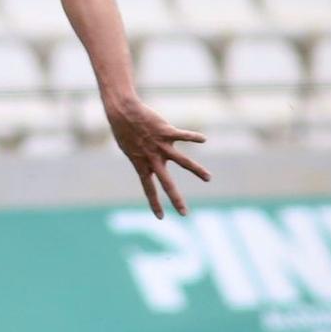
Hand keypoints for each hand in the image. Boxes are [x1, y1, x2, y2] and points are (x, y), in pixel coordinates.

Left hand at [104, 95, 209, 218]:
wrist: (122, 113)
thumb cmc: (125, 131)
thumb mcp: (130, 150)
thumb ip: (143, 158)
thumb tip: (152, 163)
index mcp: (142, 165)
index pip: (149, 189)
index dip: (154, 203)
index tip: (160, 218)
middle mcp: (152, 158)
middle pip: (166, 183)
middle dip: (176, 200)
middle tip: (184, 214)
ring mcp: (160, 146)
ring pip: (182, 161)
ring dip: (196, 170)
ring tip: (208, 178)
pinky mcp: (166, 132)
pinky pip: (183, 136)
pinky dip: (193, 137)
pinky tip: (203, 139)